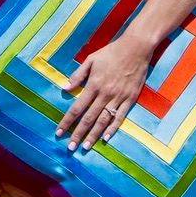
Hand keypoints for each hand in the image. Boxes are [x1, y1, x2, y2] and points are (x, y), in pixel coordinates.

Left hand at [56, 31, 151, 150]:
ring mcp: (118, 98)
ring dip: (93, 135)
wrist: (136, 48)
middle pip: (88, 118)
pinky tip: (106, 138)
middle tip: (70, 148)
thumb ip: (78, 75)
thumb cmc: (111, 52)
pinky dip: (112, 129)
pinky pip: (120, 117)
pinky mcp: (130, 99)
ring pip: (103, 121)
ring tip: (85, 147)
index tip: (59, 133)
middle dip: (78, 134)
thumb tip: (64, 88)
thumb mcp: (91, 60)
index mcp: (93, 85)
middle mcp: (105, 94)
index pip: (77, 108)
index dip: (67, 122)